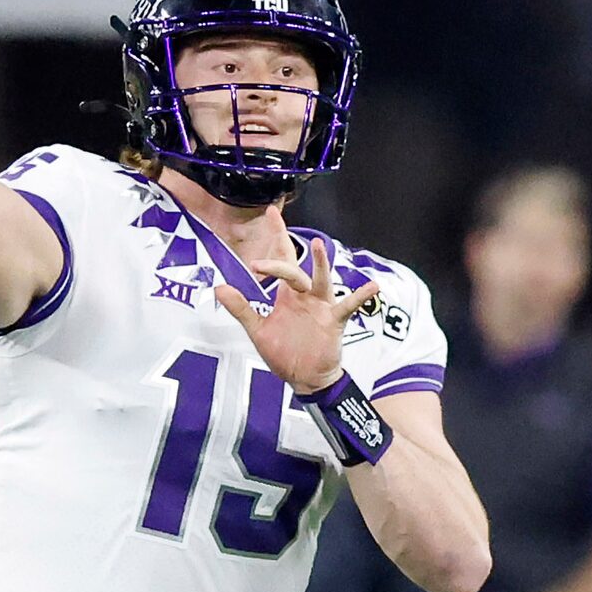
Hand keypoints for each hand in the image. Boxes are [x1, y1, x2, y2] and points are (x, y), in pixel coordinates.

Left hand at [215, 236, 381, 395]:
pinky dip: (360, 297)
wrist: (305, 378)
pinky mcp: (334, 321)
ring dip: (320, 264)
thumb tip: (219, 288)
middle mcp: (304, 295)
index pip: (281, 259)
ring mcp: (321, 306)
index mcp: (287, 295)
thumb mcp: (258, 331)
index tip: (271, 213)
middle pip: (293, 268)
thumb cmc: (285, 353)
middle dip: (283, 249)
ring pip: (320, 280)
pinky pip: (348, 306)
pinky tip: (372, 287)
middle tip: (273, 229)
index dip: (276, 236)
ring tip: (319, 247)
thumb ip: (242, 308)